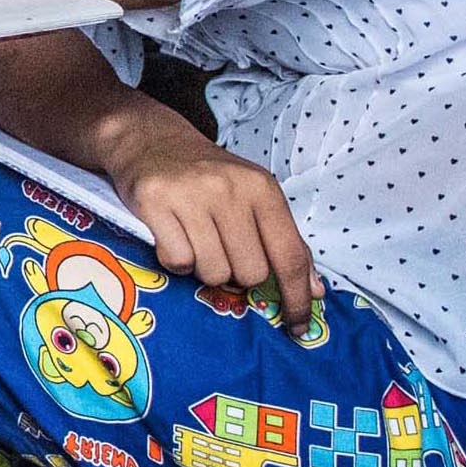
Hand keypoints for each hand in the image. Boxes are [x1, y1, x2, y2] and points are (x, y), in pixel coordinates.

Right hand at [104, 113, 319, 320]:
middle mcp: (229, 189)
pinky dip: (176, 260)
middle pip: (249, 273)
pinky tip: (174, 235)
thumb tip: (314, 292)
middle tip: (223, 249)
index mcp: (262, 188)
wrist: (151, 139)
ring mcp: (191, 196)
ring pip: (213, 273)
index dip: (296, 298)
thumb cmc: (209, 176)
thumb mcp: (254, 196)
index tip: (298, 328)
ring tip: (197, 239)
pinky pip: (177, 263)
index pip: (289, 255)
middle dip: (237, 274)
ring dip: (205, 268)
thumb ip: (285, 242)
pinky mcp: (155, 203)